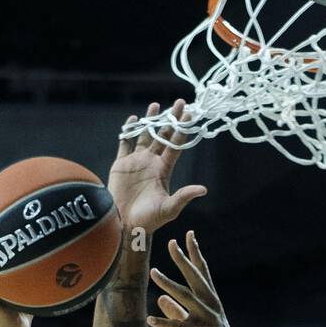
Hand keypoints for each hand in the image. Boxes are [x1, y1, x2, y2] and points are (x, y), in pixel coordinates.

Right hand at [110, 100, 206, 234]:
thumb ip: (184, 196)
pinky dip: (128, 132)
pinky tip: (133, 119)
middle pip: (163, 136)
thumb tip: (204, 189)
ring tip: (155, 105)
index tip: (190, 115)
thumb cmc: (149, 220)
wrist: (126, 225)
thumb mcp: (169, 208)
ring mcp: (137, 162)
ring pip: (145, 136)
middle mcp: (152, 163)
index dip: (182, 130)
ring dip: (150, 121)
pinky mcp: (121, 165)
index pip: (175, 145)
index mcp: (163, 170)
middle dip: (171, 119)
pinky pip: (125, 144)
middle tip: (180, 102)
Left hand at [148, 233, 242, 326]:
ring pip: (186, 297)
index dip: (195, 253)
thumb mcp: (193, 325)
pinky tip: (150, 319)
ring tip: (153, 272)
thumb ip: (176, 311)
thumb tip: (160, 298)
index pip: (202, 272)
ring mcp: (209, 320)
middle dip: (183, 259)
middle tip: (171, 242)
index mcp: (210, 301)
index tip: (189, 234)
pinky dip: (165, 323)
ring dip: (169, 284)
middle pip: (195, 278)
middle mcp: (211, 306)